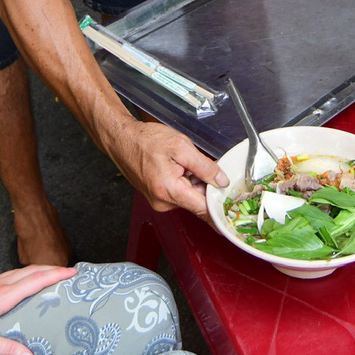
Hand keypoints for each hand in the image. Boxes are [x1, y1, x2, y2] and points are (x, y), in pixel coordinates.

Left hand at [0, 266, 76, 354]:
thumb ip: (4, 349)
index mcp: (0, 296)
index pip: (34, 281)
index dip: (55, 276)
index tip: (73, 273)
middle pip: (30, 272)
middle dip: (51, 269)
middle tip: (70, 272)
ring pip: (19, 272)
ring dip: (38, 271)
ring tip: (53, 274)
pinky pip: (10, 276)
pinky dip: (24, 276)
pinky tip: (23, 283)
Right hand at [103, 114, 225, 215]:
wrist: (121, 139)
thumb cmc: (145, 140)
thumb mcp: (181, 147)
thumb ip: (204, 166)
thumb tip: (221, 180)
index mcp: (170, 190)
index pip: (203, 210)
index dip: (220, 211)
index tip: (233, 216)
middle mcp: (163, 202)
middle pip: (197, 202)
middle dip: (206, 186)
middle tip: (205, 166)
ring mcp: (158, 201)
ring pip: (188, 197)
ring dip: (194, 182)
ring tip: (183, 162)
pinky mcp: (157, 197)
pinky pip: (178, 193)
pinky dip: (183, 182)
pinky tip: (177, 167)